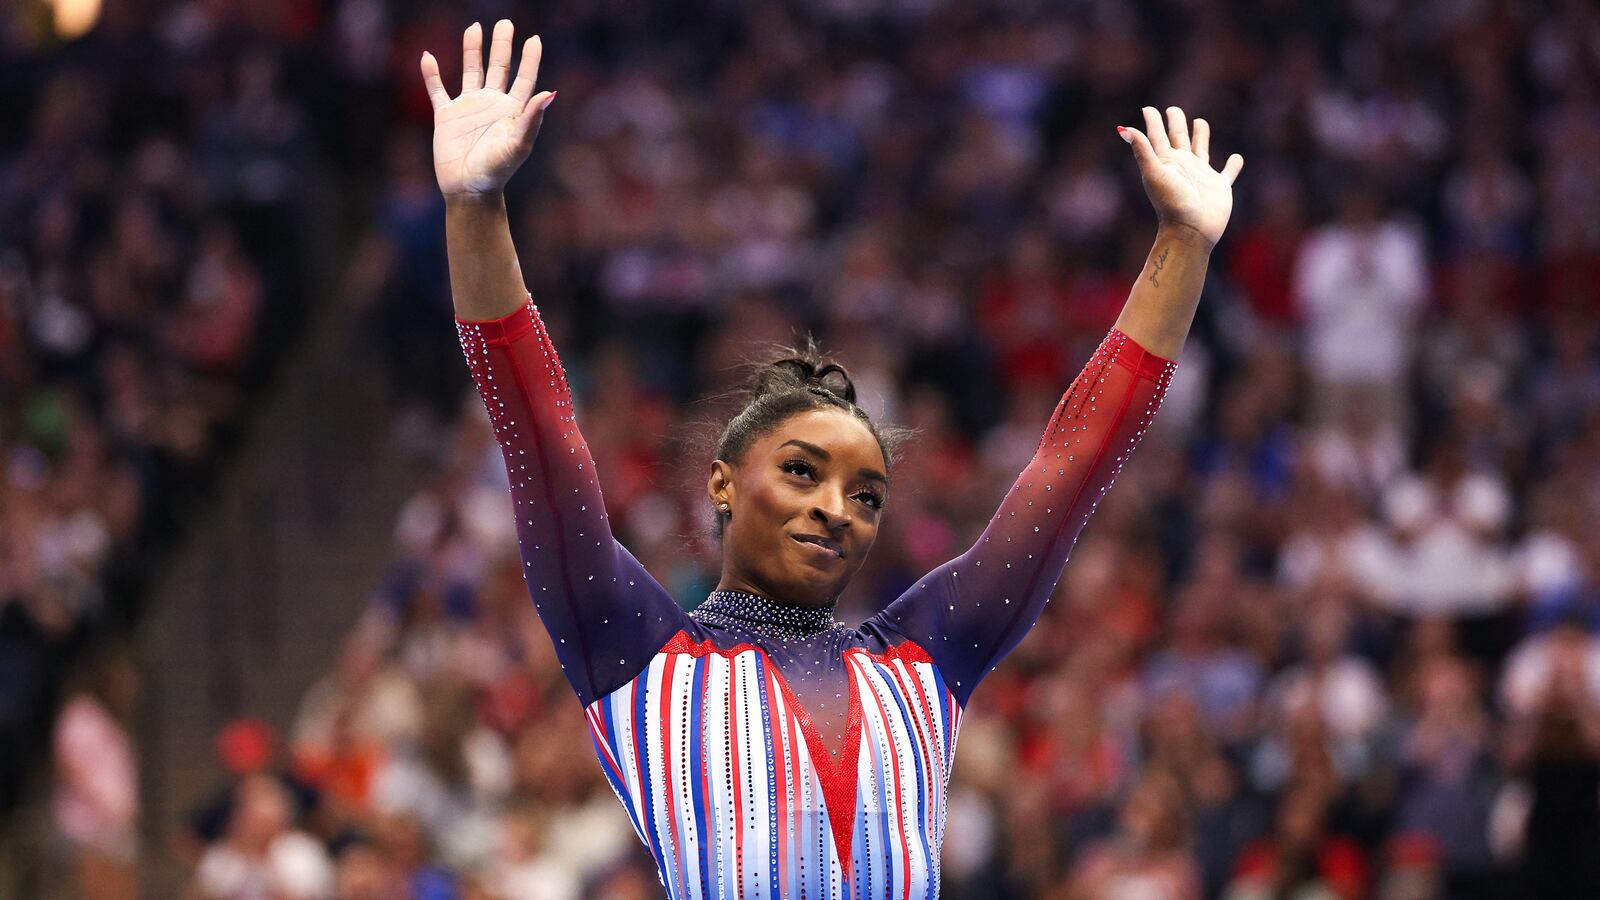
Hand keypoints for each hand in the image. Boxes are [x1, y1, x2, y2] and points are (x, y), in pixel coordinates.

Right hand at [420, 20, 554, 198]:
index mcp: (511, 111)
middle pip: (498, 67)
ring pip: (470, 71)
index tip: (535, 39)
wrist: (469, 189)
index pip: (523, 79)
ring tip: (474, 28)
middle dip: (501, 45)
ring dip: (472, 50)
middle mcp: (491, 104)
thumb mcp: (517, 145)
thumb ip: (531, 118)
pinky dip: (431, 74)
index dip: (529, 60)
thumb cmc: (497, 171)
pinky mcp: (446, 115)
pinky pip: (437, 90)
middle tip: (505, 23)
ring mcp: (468, 108)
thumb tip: (549, 92)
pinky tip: (428, 56)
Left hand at [1119, 106, 1243, 247]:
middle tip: (1172, 109)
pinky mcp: (1219, 188)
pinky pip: (1228, 173)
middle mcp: (1183, 167)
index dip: (1153, 122)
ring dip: (1200, 136)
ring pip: (1201, 150)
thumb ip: (1143, 150)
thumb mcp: (1154, 173)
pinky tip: (1237, 158)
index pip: (1157, 137)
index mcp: (1166, 162)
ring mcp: (1201, 177)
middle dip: (1175, 123)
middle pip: (1178, 138)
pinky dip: (1233, 166)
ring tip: (1200, 122)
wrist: (1190, 231)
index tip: (1148, 108)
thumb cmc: (1171, 203)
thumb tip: (1125, 129)